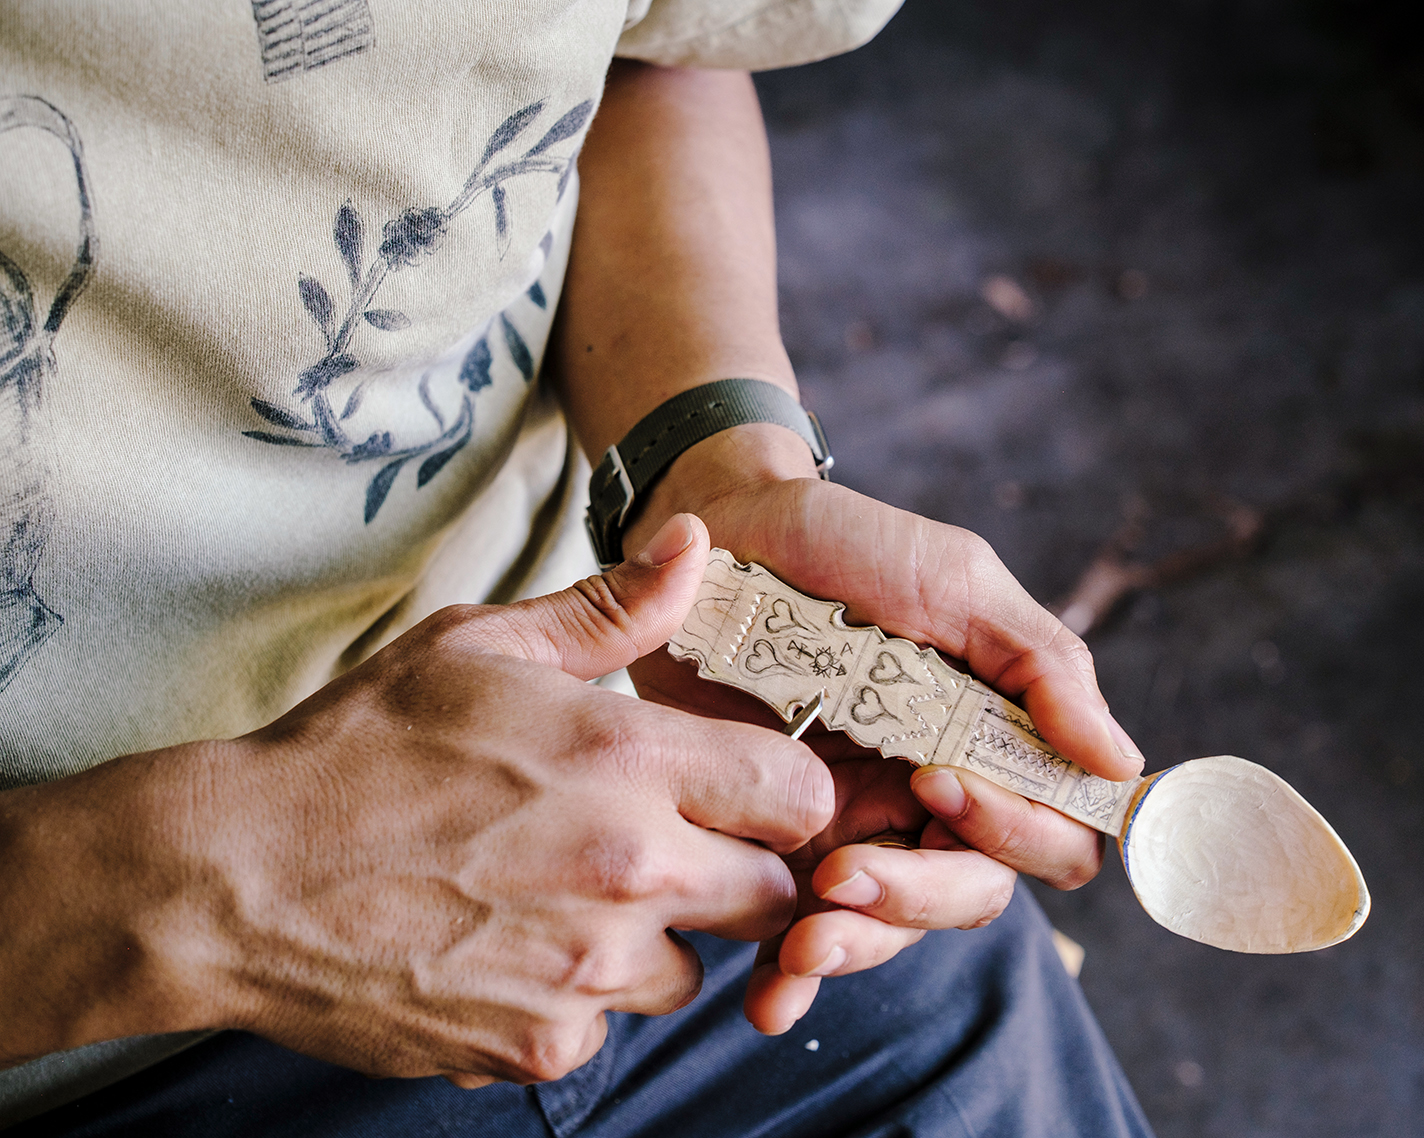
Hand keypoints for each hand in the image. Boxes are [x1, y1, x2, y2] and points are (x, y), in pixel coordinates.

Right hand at [0, 514, 832, 1082]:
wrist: (234, 879)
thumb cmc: (357, 748)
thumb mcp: (479, 644)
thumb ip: (611, 606)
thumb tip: (699, 543)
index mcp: (626, 760)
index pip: (799, 793)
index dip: (785, 794)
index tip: (746, 791)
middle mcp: (627, 871)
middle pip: (773, 896)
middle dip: (738, 872)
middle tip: (664, 845)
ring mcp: (586, 973)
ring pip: (691, 971)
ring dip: (655, 939)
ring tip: (566, 894)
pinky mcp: (538, 1047)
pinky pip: (606, 1030)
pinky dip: (577, 999)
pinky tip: (509, 949)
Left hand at [624, 426, 1144, 1031]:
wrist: (722, 531)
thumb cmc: (847, 543)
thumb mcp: (954, 581)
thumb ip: (1040, 666)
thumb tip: (1122, 766)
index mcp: (991, 737)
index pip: (1051, 830)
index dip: (1017, 832)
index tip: (944, 784)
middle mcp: (934, 791)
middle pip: (971, 890)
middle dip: (920, 899)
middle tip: (846, 874)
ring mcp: (857, 817)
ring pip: (892, 923)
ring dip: (858, 946)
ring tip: (801, 946)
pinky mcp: (779, 832)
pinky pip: (803, 920)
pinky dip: (793, 970)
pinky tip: (770, 998)